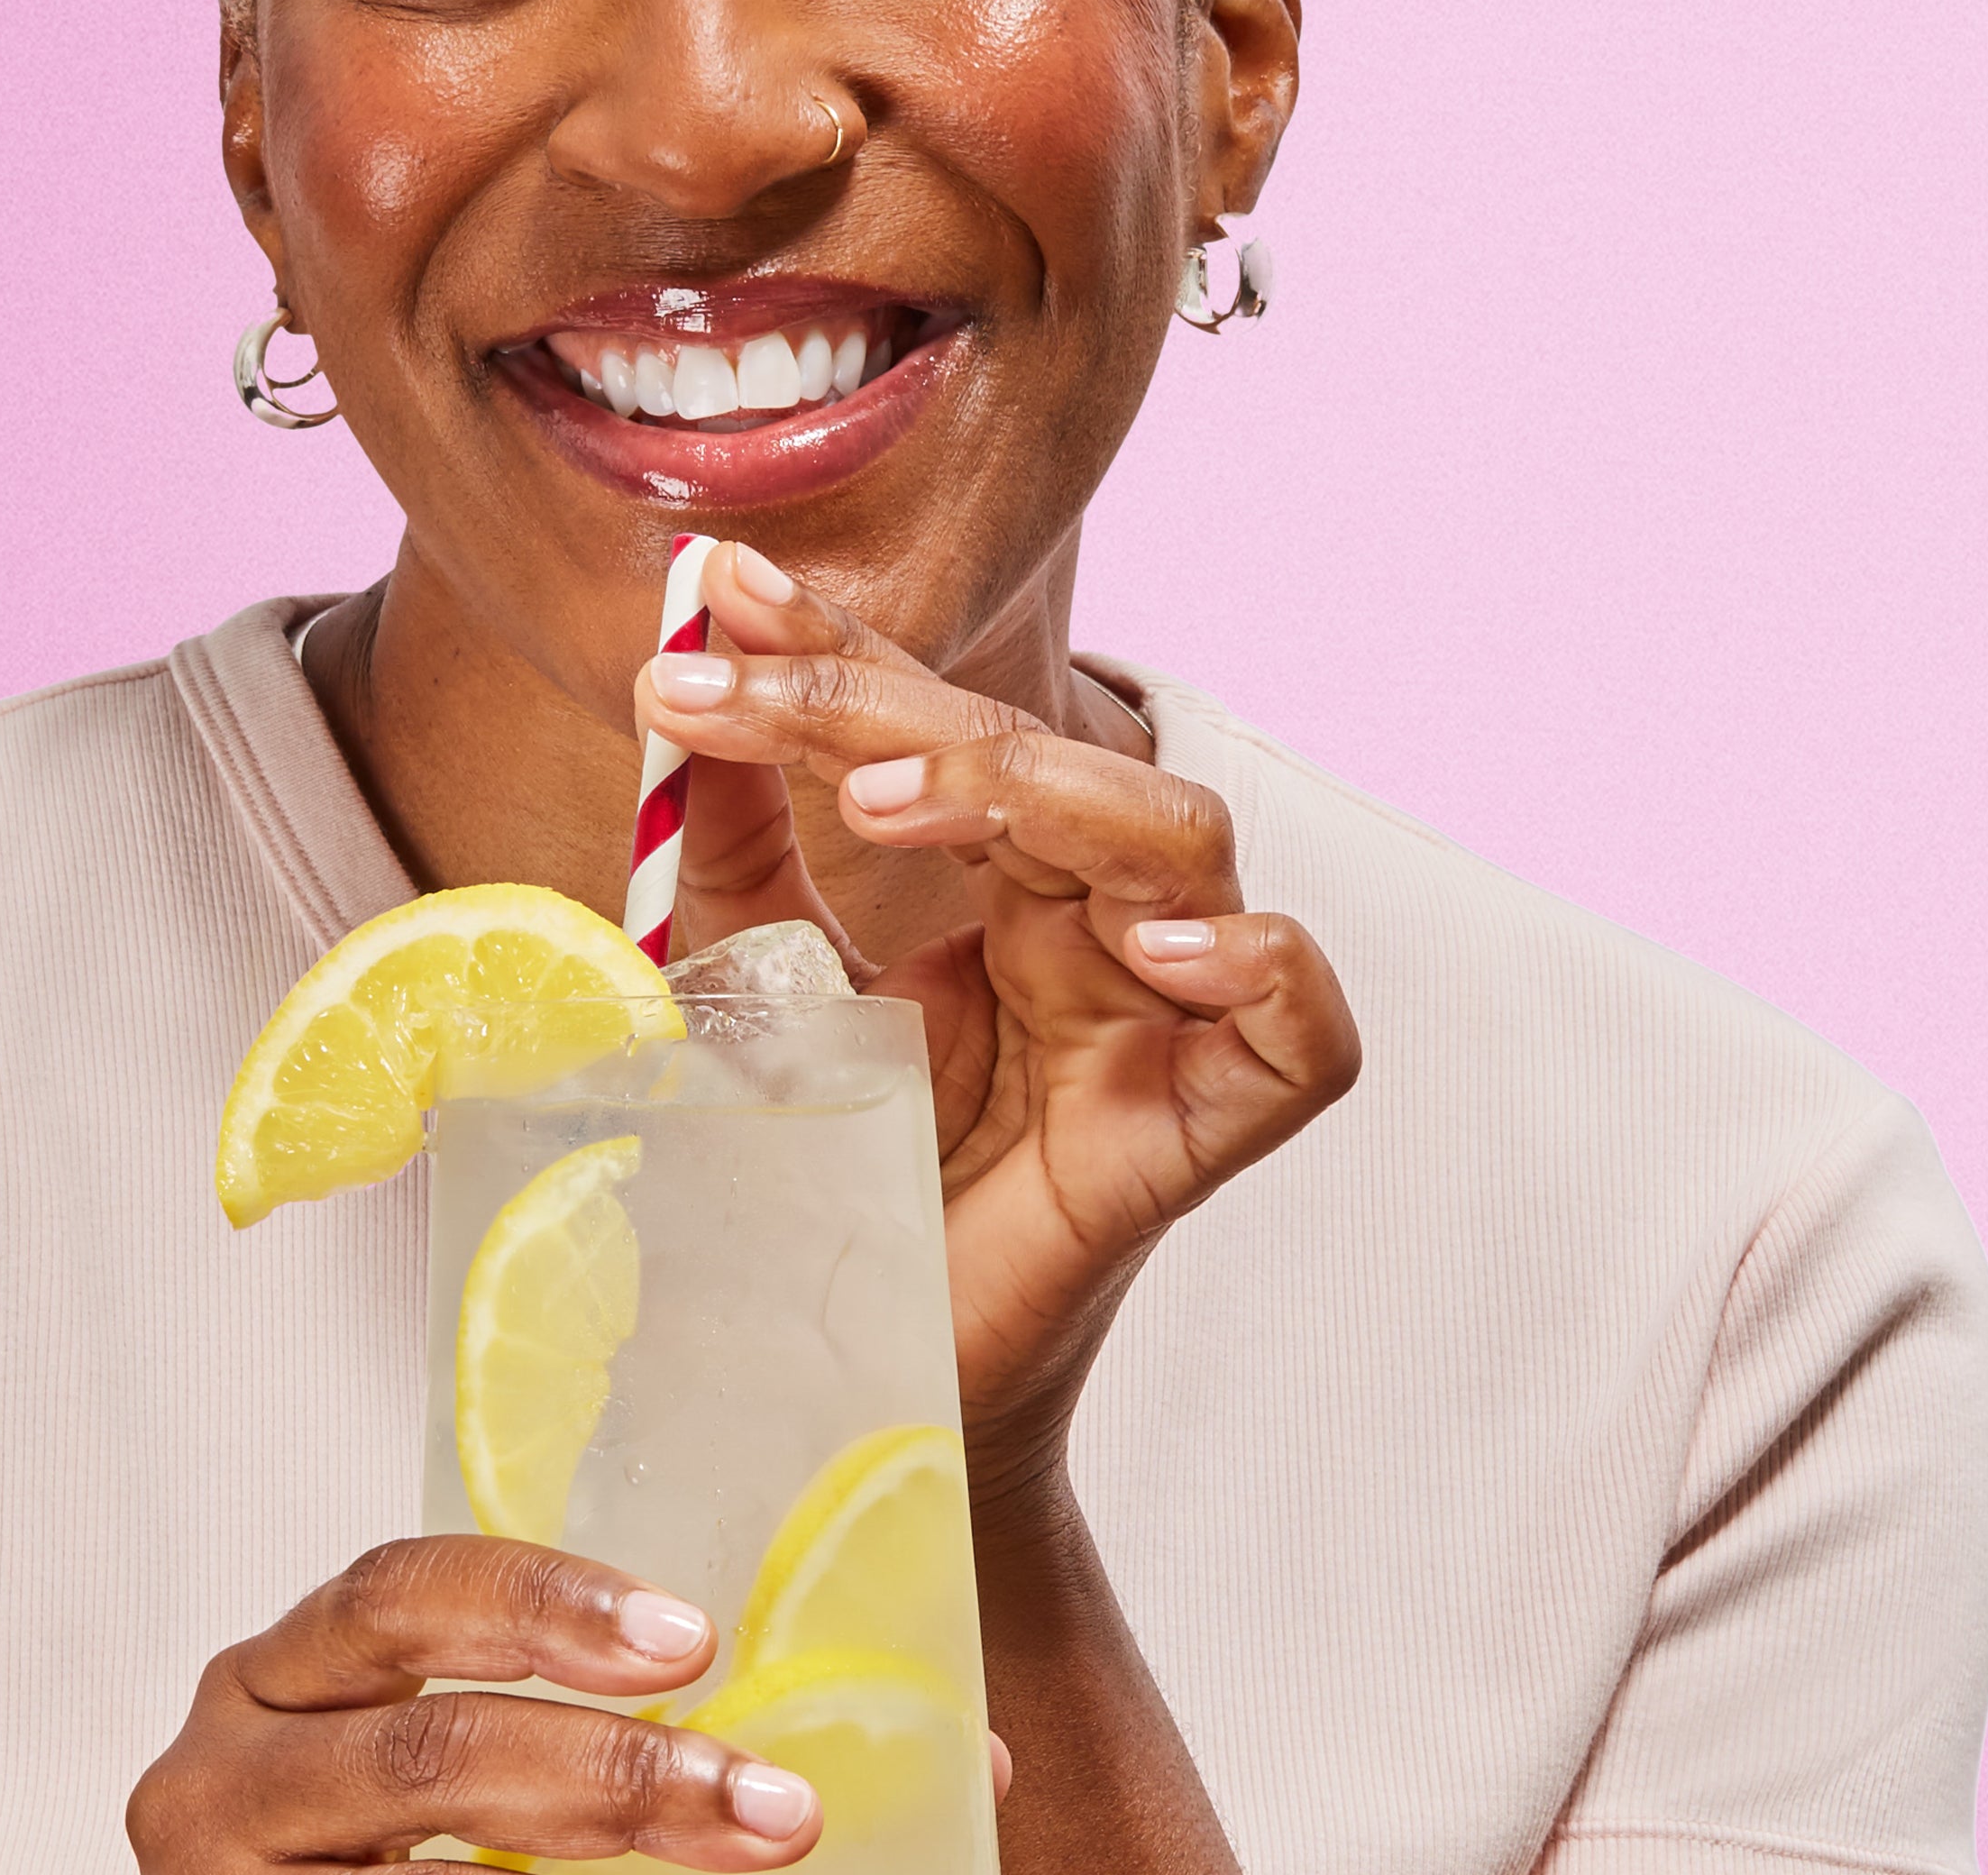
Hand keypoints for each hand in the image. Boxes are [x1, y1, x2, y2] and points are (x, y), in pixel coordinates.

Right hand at [124, 1536, 817, 1871]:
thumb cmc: (312, 1844)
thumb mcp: (370, 1765)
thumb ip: (490, 1732)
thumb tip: (702, 1753)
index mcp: (269, 1682)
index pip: (403, 1596)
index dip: (545, 1602)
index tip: (690, 1638)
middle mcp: (222, 1774)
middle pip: (427, 1746)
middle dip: (607, 1765)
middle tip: (754, 1792)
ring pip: (428, 1859)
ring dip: (600, 1838)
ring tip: (736, 1847)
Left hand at [637, 545, 1360, 1481]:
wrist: (845, 1398)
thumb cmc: (817, 1188)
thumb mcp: (744, 988)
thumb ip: (729, 839)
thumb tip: (684, 669)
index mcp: (996, 882)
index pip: (939, 722)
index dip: (839, 644)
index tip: (716, 589)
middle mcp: (1089, 929)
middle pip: (1048, 756)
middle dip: (890, 703)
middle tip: (747, 696)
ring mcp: (1156, 1024)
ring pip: (1181, 838)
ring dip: (1043, 790)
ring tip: (884, 799)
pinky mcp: (1198, 1138)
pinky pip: (1303, 1033)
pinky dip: (1257, 967)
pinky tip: (1153, 950)